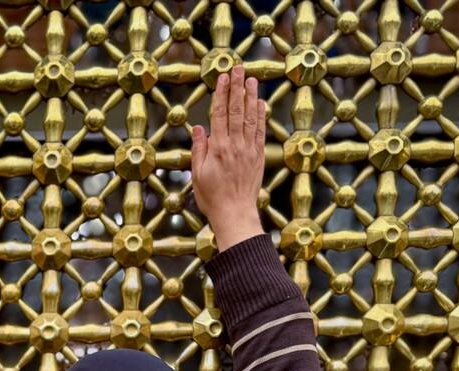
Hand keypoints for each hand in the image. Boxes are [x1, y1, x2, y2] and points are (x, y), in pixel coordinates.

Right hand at [191, 65, 266, 251]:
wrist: (235, 214)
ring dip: (251, 96)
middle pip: (237, 110)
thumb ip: (199, 149)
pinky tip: (260, 103)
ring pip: (251, 117)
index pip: (220, 114)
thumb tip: (199, 127)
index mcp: (218, 148)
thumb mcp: (197, 174)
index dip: (222, 93)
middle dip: (237, 88)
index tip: (223, 77)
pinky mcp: (259, 156)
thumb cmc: (212, 197)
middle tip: (239, 68)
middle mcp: (236, 145)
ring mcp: (250, 150)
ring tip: (251, 79)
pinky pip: (261, 131)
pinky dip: (261, 115)